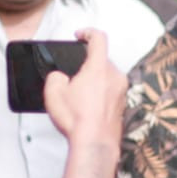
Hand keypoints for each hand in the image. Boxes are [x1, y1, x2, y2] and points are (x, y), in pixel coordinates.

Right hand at [42, 27, 127, 142]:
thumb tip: (60, 78)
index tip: (80, 36)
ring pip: (107, 76)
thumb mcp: (53, 92)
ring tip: (79, 95)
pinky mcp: (123, 105)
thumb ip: (55, 76)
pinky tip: (89, 107)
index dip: (87, 32)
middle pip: (102, 60)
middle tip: (73, 76)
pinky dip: (100, 94)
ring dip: (95, 80)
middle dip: (87, 64)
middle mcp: (115, 77)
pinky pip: (111, 92)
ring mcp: (121, 92)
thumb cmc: (78, 120)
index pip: (98, 38)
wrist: (94, 144)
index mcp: (99, 68)